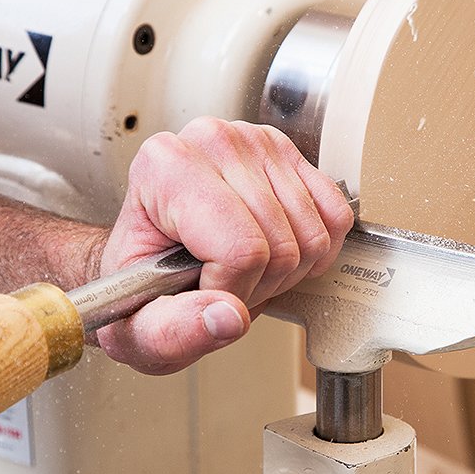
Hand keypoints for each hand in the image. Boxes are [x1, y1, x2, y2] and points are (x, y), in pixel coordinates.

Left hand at [95, 117, 354, 374]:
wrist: (145, 257)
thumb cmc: (141, 287)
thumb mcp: (138, 329)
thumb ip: (174, 332)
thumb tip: (228, 317)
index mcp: (163, 167)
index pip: (239, 249)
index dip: (232, 291)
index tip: (204, 292)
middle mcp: (211, 141)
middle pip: (281, 246)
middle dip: (260, 285)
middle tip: (225, 285)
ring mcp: (256, 142)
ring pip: (313, 237)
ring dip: (287, 272)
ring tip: (244, 268)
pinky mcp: (289, 153)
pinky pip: (335, 217)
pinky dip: (317, 251)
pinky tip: (277, 253)